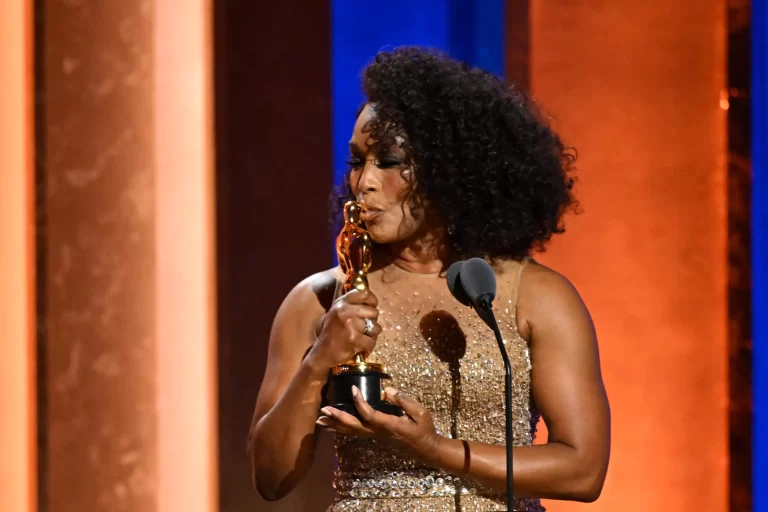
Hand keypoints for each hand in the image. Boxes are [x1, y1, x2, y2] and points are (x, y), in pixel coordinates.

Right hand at [307, 289, 381, 369]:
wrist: (322, 353)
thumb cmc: (332, 334)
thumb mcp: (337, 313)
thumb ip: (351, 306)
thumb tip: (371, 303)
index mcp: (341, 303)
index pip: (364, 294)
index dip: (372, 301)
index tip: (372, 308)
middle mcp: (344, 310)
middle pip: (373, 312)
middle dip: (373, 322)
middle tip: (365, 329)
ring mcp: (349, 324)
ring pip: (375, 327)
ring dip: (372, 336)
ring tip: (362, 339)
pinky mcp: (353, 338)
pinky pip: (371, 342)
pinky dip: (368, 347)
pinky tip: (361, 348)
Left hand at [316, 386, 441, 459]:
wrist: (426, 448)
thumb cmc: (424, 429)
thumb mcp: (420, 412)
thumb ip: (404, 401)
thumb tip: (388, 391)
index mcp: (390, 426)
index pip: (370, 415)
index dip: (360, 403)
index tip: (353, 389)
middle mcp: (379, 433)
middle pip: (355, 427)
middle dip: (339, 418)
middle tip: (324, 409)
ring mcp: (376, 436)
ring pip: (352, 432)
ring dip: (336, 425)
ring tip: (320, 420)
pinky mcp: (375, 436)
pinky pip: (355, 433)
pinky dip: (341, 429)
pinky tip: (332, 427)